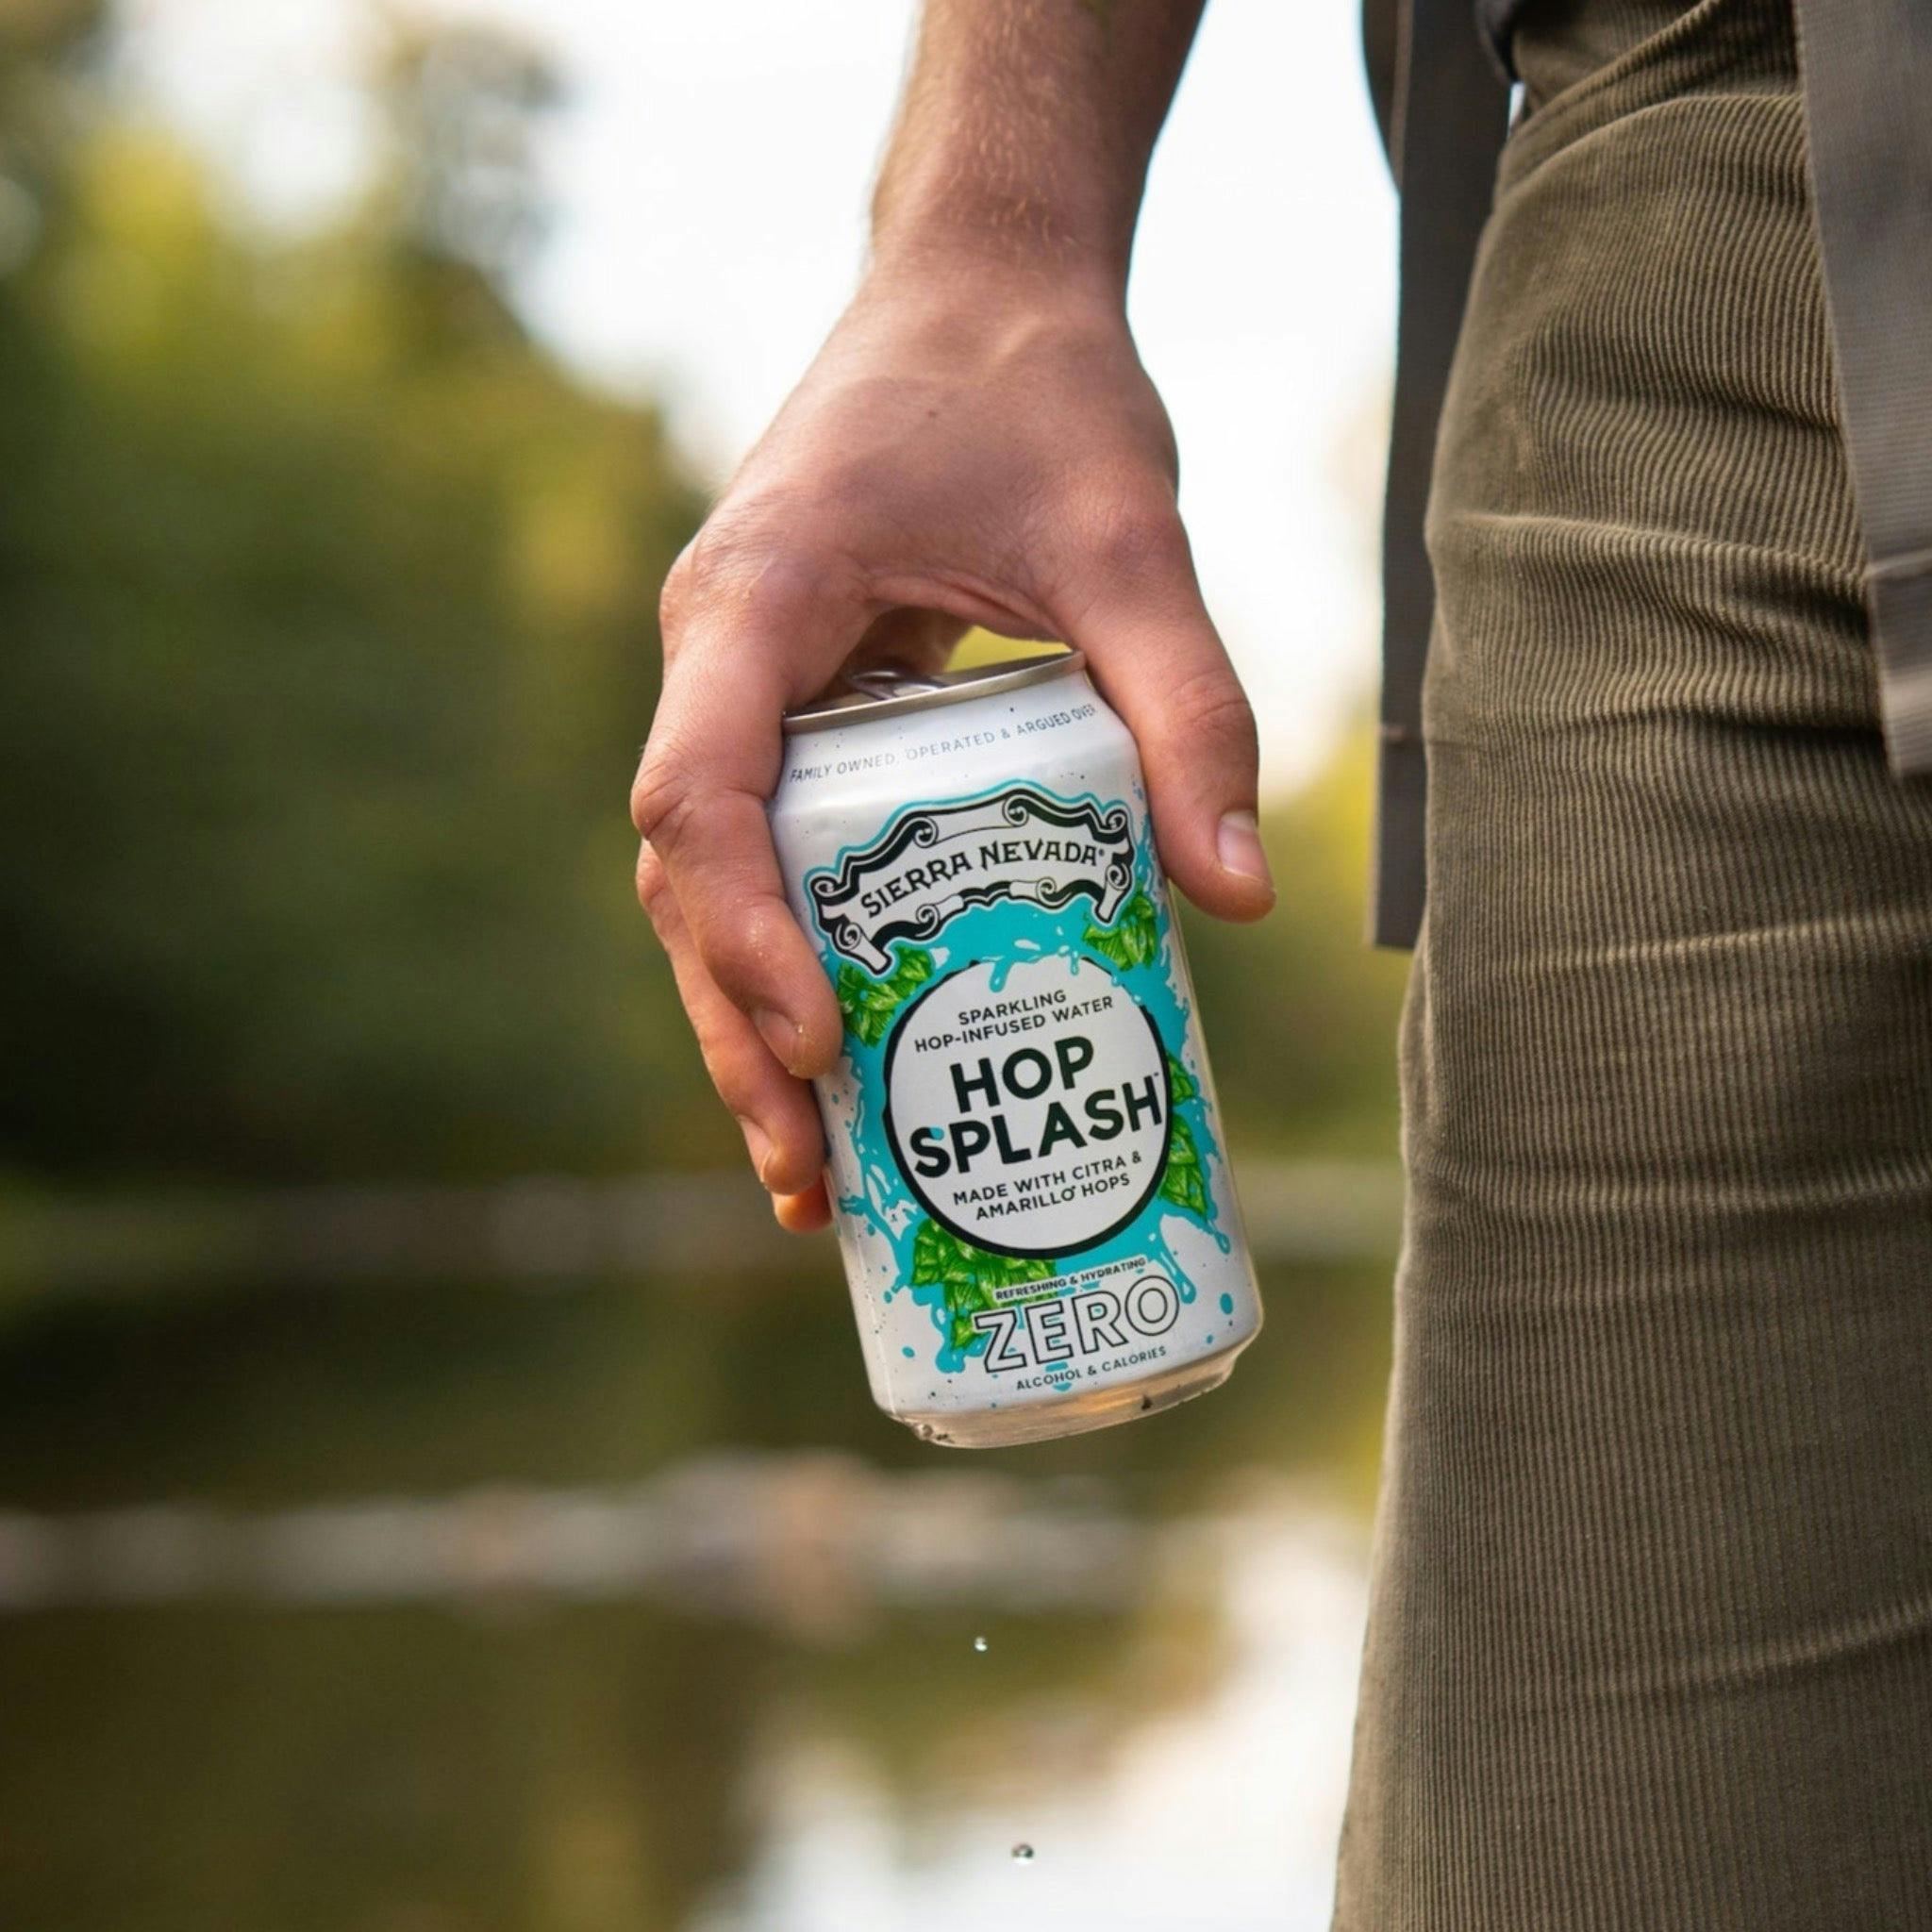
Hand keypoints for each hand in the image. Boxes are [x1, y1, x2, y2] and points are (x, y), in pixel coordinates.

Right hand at [630, 262, 1272, 1231]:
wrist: (979, 283)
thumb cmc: (1037, 388)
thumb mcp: (1129, 541)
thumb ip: (1188, 704)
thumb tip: (1236, 895)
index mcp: (754, 603)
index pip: (695, 796)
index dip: (743, 934)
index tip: (823, 1041)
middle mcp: (715, 654)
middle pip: (684, 880)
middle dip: (737, 1031)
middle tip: (804, 1179)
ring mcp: (741, 681)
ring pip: (711, 880)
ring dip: (748, 1020)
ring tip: (809, 1169)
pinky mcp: (791, 699)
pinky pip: (768, 845)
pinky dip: (794, 952)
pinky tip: (848, 1050)